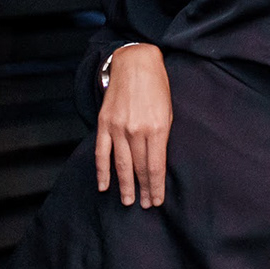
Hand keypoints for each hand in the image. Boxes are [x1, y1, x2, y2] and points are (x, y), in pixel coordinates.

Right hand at [96, 44, 171, 207]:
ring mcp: (118, 128)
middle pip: (139, 168)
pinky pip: (102, 153)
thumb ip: (162, 137)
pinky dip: (102, 171)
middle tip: (145, 204)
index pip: (156, 166)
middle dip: (143, 189)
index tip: (157, 200)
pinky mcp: (104, 124)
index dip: (155, 186)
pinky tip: (104, 185)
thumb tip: (157, 161)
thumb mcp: (168, 111)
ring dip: (124, 185)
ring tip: (127, 201)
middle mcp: (136, 131)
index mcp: (157, 128)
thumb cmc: (157, 87)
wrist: (135, 64)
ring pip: (121, 165)